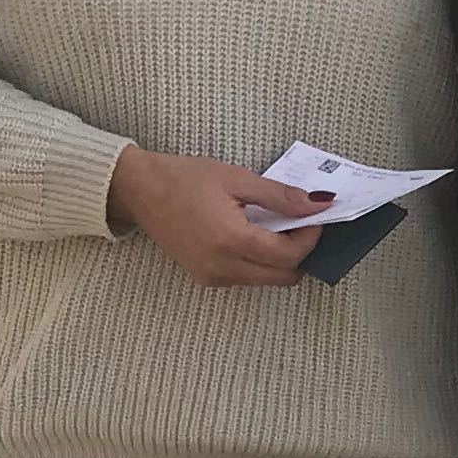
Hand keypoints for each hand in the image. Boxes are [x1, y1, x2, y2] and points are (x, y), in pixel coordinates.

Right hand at [108, 149, 333, 286]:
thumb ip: (279, 196)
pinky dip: (260, 261)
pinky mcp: (205, 278)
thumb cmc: (183, 178)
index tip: (317, 215)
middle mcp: (221, 268)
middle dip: (301, 253)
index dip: (311, 237)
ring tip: (277, 225)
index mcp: (230, 241)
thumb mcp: (236, 179)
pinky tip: (255, 234)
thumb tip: (318, 204)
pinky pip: (246, 277)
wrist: (138, 190)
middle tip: (302, 223)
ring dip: (281, 259)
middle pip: (283, 277)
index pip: (289, 256)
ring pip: (266, 280)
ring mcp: (212, 277)